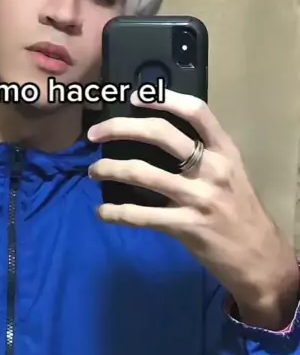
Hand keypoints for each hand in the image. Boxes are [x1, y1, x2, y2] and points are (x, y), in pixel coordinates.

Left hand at [87, 89, 298, 328]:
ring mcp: (199, 198)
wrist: (259, 257)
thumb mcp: (230, 173)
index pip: (196, 111)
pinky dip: (116, 213)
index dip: (164, 99)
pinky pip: (141, 215)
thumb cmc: (239, 210)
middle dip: (120, 128)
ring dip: (110, 169)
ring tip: (94, 171)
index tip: (135, 97)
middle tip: (95, 134)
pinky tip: (103, 212)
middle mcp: (213, 169)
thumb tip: (155, 136)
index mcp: (225, 151)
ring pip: (143, 173)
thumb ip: (203, 154)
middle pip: (160, 133)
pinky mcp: (186, 226)